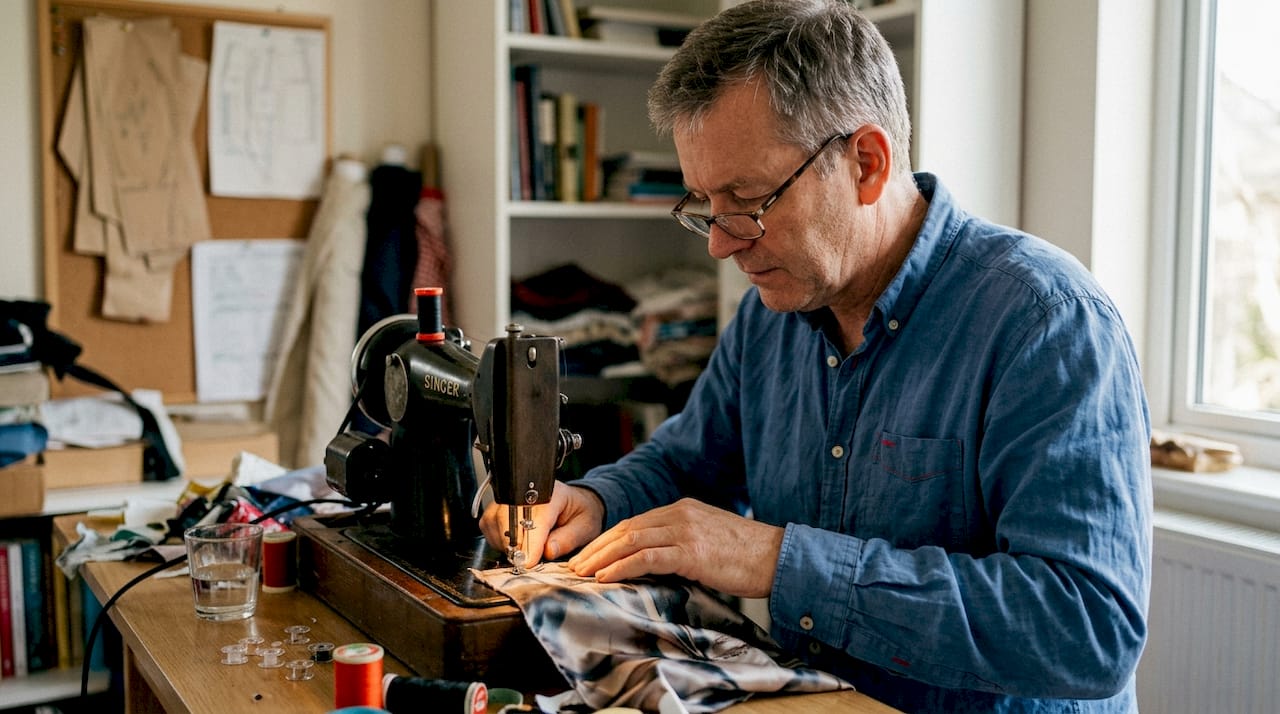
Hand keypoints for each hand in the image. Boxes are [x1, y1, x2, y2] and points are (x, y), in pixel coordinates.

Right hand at [479, 481, 604, 566]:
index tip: (528, 562)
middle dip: (516, 544)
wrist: (573, 504)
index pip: (537, 516)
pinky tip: (514, 545)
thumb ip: (568, 539)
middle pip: (510, 516)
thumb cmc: (579, 514)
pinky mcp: (498, 507)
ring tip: (524, 552)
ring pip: (495, 521)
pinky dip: (496, 540)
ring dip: (506, 543)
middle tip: (524, 563)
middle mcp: (526, 492)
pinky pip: (487, 525)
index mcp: (552, 493)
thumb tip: (548, 550)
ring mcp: (509, 498)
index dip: (532, 542)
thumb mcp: (585, 527)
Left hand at [567, 498, 783, 598]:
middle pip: (626, 528)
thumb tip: (655, 562)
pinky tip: (606, 578)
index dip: (608, 540)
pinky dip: (622, 567)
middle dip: (597, 548)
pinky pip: (646, 557)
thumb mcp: (709, 541)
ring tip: (583, 574)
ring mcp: (685, 531)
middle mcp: (680, 514)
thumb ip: (682, 543)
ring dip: (601, 558)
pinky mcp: (691, 552)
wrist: (778, 557)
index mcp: (683, 509)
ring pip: (630, 540)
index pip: (635, 523)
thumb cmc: (747, 556)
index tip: (590, 556)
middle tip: (575, 566)